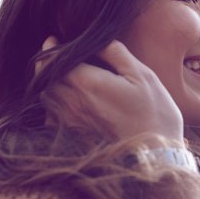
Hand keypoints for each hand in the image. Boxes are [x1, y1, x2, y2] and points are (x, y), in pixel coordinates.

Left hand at [43, 39, 183, 144]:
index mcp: (87, 82)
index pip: (54, 60)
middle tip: (56, 55)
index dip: (51, 48)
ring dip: (49, 84)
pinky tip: (67, 103)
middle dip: (47, 64)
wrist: (154, 159)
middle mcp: (72, 102)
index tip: (53, 40)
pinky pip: (52, 118)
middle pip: (45, 78)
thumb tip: (98, 41)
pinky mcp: (72, 138)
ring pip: (46, 97)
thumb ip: (116, 54)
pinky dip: (53, 106)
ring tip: (61, 76)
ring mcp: (70, 123)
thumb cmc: (154, 115)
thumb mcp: (143, 76)